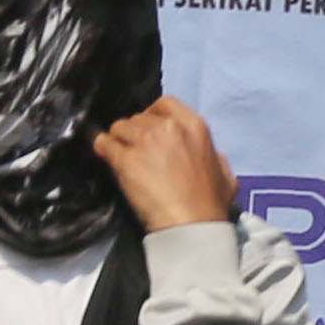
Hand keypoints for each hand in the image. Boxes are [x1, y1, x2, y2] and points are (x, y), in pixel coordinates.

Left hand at [95, 98, 236, 232]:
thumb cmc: (210, 201)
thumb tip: (209, 154)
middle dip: (134, 131)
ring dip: (118, 139)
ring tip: (118, 154)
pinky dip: (100, 147)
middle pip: (138, 117)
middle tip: (133, 148)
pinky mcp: (124, 160)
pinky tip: (101, 154)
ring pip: (119, 128)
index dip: (152, 115)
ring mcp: (145, 142)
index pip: (164, 103)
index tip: (148, 129)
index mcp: (194, 125)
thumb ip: (213, 154)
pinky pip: (103, 144)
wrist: (191, 221)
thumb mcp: (224, 170)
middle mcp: (168, 127)